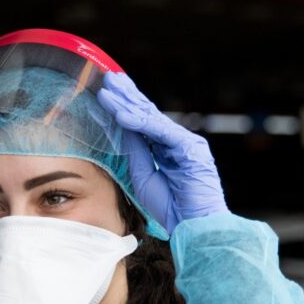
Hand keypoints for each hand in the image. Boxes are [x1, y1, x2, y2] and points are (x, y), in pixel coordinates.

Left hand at [97, 71, 227, 232]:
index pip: (144, 122)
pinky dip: (139, 122)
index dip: (126, 106)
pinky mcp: (189, 149)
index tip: (109, 92)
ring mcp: (185, 143)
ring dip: (128, 103)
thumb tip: (121, 128)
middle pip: (148, 113)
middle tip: (108, 77)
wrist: (195, 226)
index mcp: (167, 149)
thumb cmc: (172, 207)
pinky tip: (121, 114)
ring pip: (153, 117)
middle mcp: (177, 141)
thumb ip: (135, 152)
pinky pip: (160, 131)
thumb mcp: (143, 176)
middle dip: (127, 95)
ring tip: (109, 89)